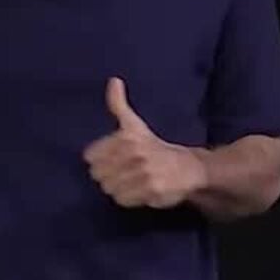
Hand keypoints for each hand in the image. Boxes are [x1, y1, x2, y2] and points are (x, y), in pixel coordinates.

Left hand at [84, 77, 206, 208]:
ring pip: (109, 188)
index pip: (91, 156)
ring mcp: (143, 172)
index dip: (99, 160)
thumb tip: (113, 80)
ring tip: (132, 181)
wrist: (188, 168)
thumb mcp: (135, 124)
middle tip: (124, 172)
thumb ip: (118, 104)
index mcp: (127, 136)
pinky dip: (128, 199)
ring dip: (118, 188)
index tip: (113, 159)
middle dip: (108, 175)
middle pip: (98, 175)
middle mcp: (134, 152)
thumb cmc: (155, 147)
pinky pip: (123, 200)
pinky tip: (139, 191)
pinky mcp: (151, 190)